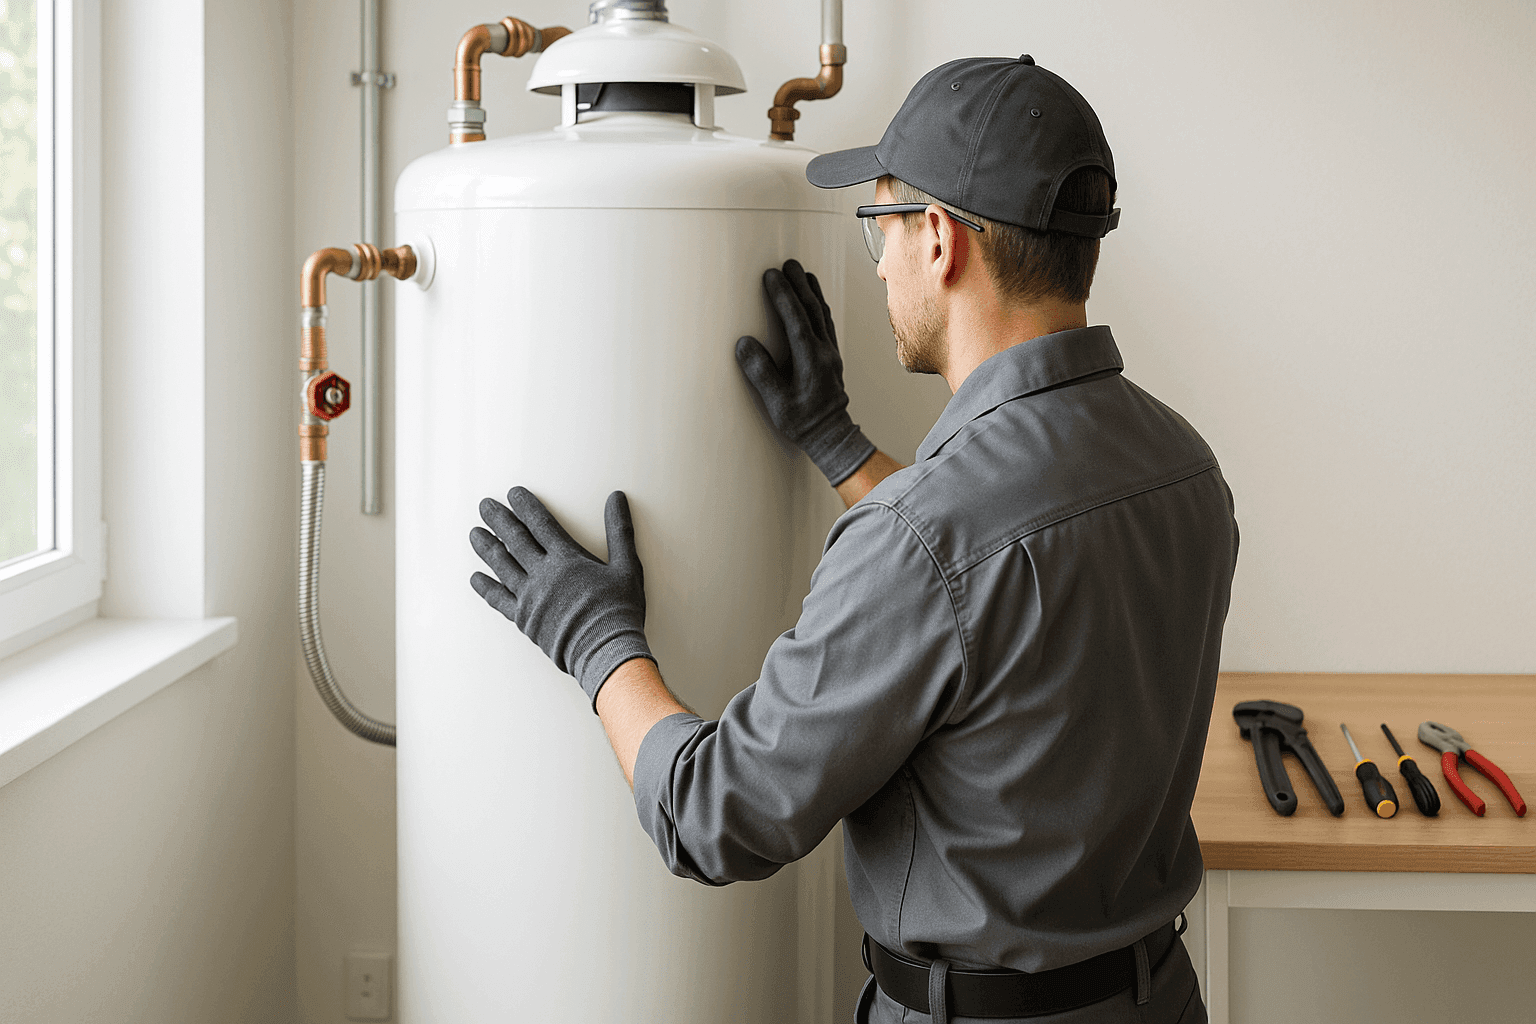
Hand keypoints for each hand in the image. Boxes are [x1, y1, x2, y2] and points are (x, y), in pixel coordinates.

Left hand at [470, 488, 653, 710]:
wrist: (606, 651)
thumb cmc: (620, 611)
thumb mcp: (627, 567)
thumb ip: (619, 530)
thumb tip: (616, 498)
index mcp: (567, 559)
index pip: (540, 524)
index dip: (525, 506)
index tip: (512, 493)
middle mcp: (543, 574)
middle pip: (515, 541)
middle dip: (499, 520)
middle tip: (484, 506)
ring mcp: (531, 597)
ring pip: (502, 566)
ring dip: (486, 548)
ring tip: (474, 534)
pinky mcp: (525, 619)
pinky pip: (499, 600)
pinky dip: (486, 588)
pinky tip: (475, 578)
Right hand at [735, 259, 874, 484]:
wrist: (832, 436)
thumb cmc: (803, 423)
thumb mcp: (776, 403)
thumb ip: (760, 373)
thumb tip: (744, 344)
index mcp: (810, 360)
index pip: (795, 319)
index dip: (783, 296)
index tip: (771, 275)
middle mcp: (824, 352)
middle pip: (812, 309)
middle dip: (798, 284)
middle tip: (786, 263)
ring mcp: (831, 354)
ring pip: (822, 314)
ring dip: (812, 292)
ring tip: (802, 273)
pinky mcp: (832, 358)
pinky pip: (826, 324)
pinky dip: (819, 307)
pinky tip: (814, 301)